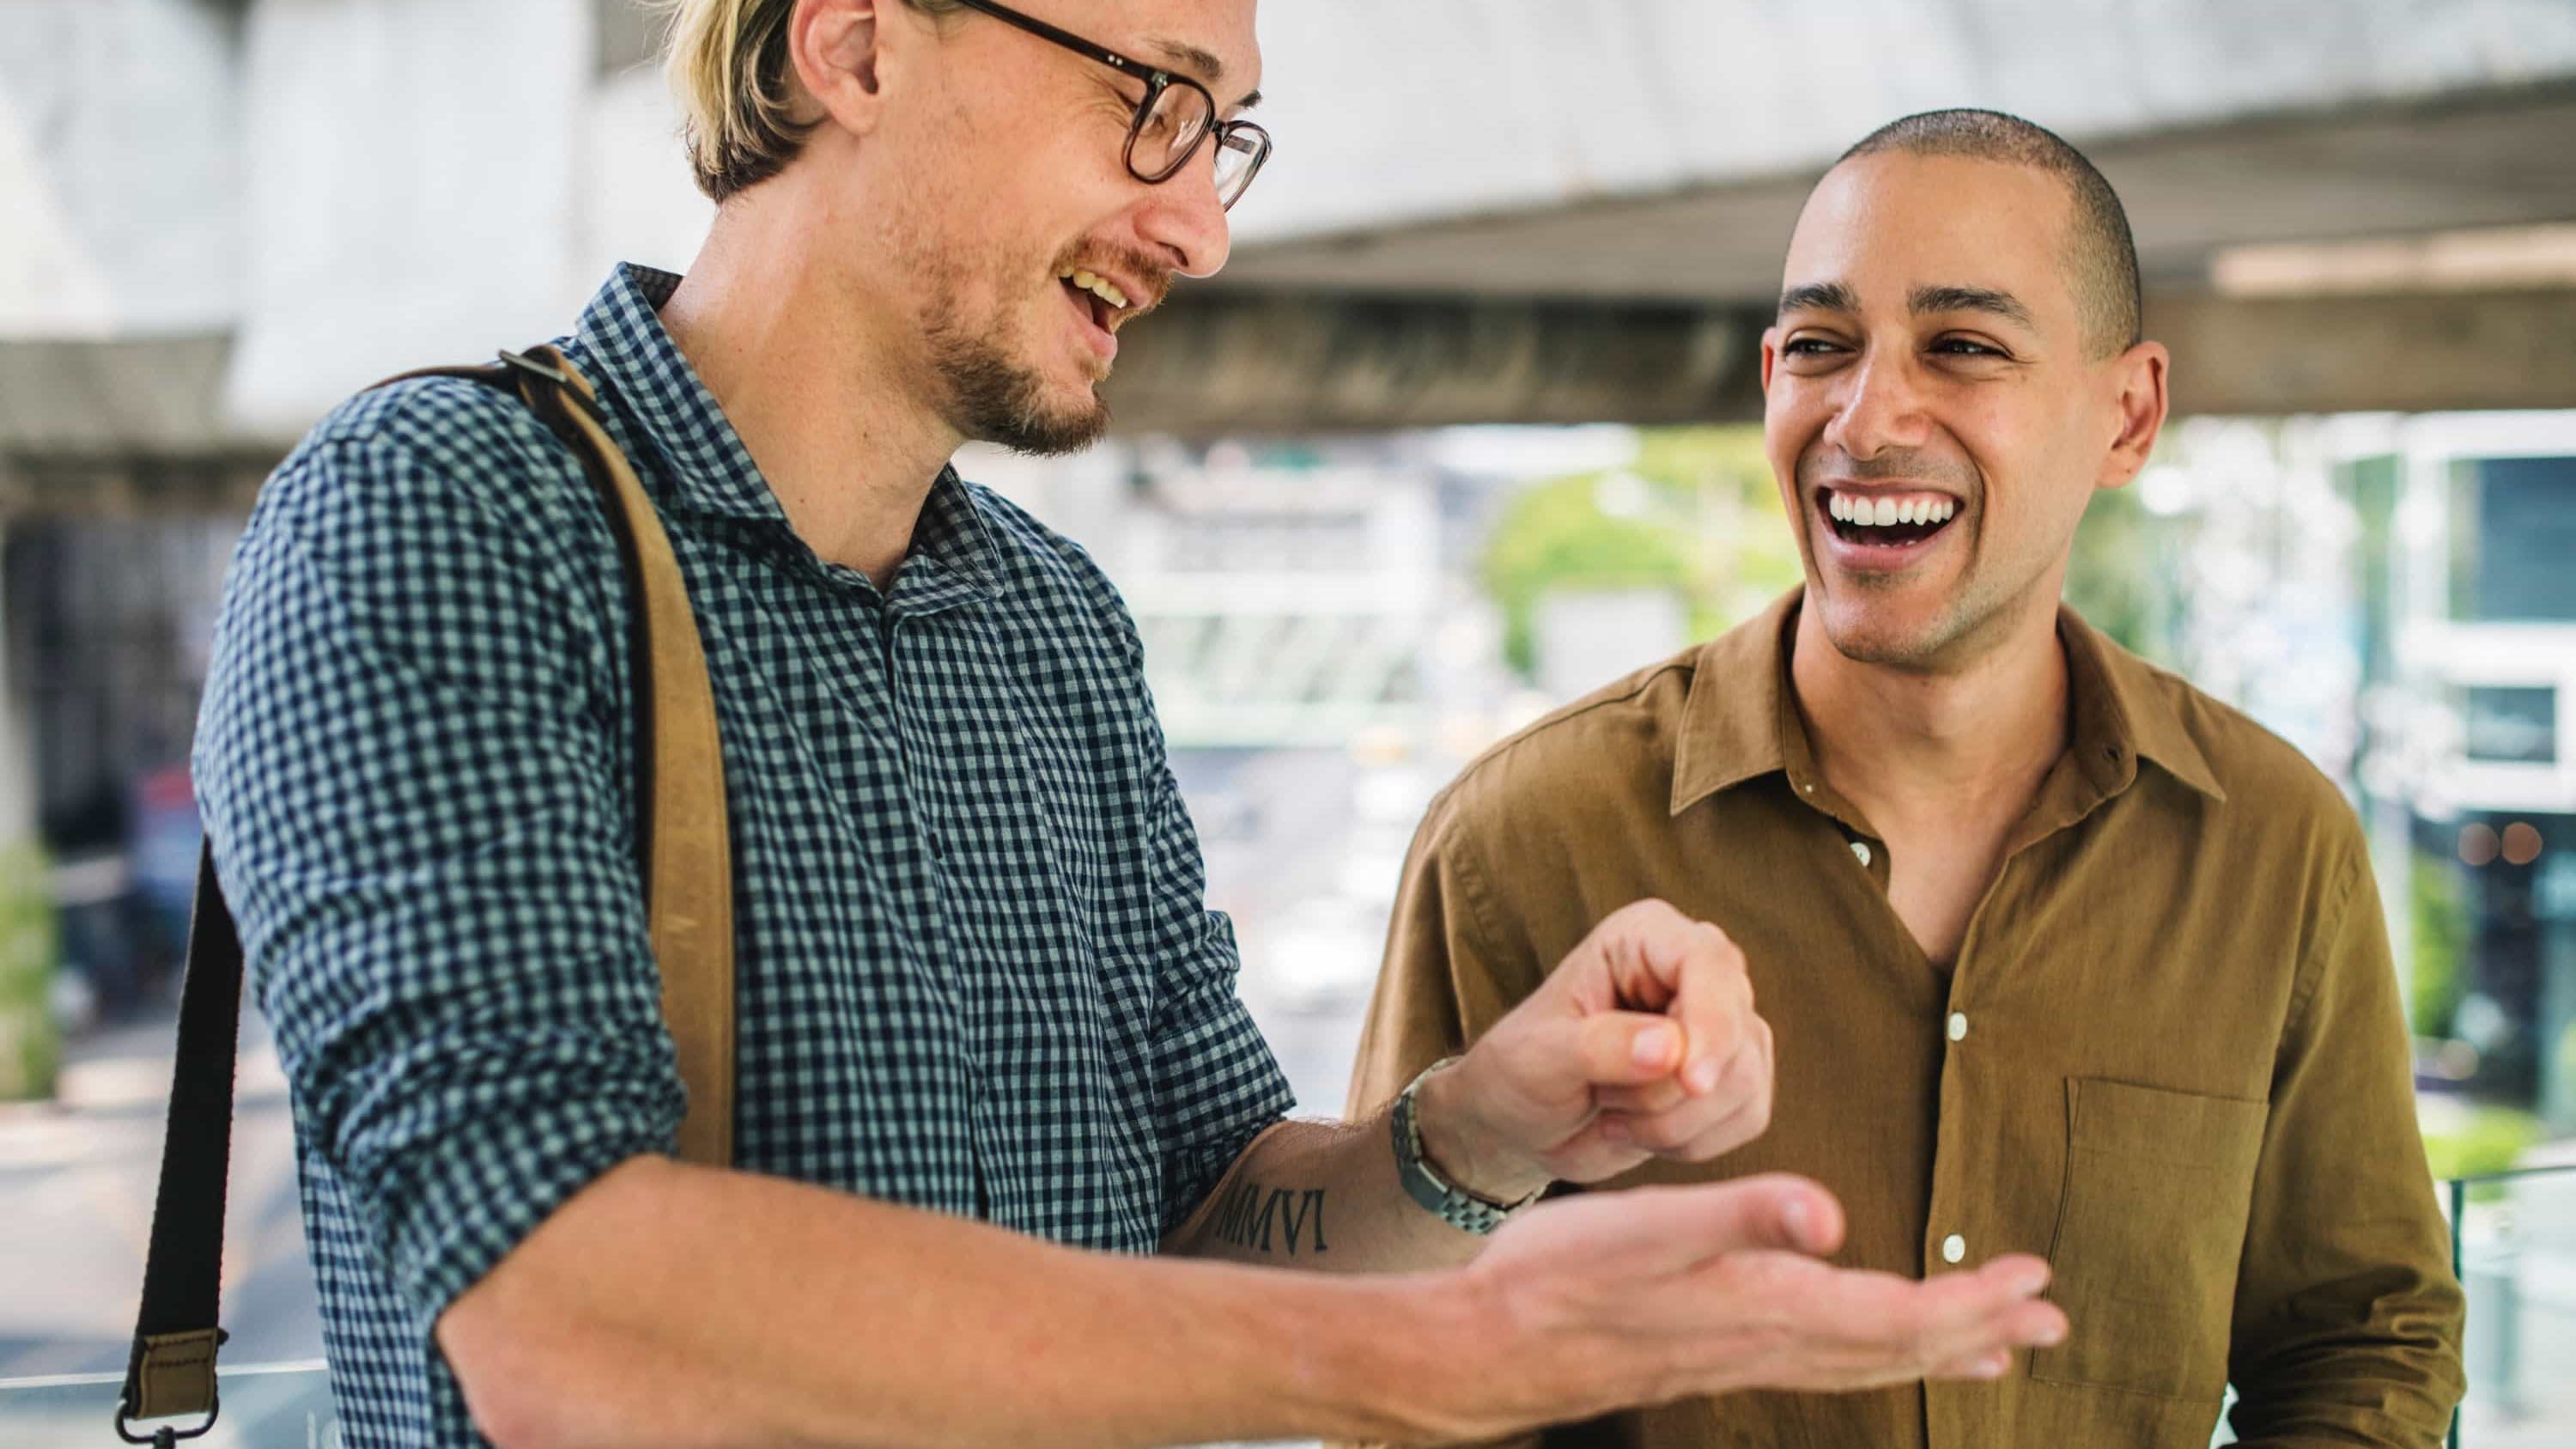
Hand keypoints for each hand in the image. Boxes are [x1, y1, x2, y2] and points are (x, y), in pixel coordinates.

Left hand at [1418, 899, 1772, 1194]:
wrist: (1524, 1123)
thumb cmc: (1521, 1071)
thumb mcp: (1541, 1056)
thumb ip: (1600, 1046)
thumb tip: (1671, 1048)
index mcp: (1645, 937)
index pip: (1709, 962)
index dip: (1711, 1023)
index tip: (1691, 1083)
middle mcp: (1696, 971)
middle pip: (1736, 1032)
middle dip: (1669, 1091)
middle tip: (1603, 1101)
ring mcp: (1724, 1026)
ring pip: (1745, 1081)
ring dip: (1673, 1122)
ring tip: (1613, 1112)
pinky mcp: (1736, 1078)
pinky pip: (1749, 1117)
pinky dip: (1693, 1142)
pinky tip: (1641, 1132)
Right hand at [1420, 1176, 2067, 1440]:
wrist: (1482, 1347)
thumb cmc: (1554, 1279)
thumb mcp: (1644, 1229)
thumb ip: (1740, 1214)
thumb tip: (1832, 1214)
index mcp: (1763, 1306)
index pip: (1895, 1316)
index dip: (1972, 1303)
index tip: (2038, 1282)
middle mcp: (1764, 1342)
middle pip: (1896, 1348)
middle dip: (1978, 1330)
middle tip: (2054, 1316)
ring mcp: (1738, 1357)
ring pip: (1861, 1362)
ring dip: (1935, 1350)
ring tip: (1996, 1344)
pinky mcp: (1712, 1355)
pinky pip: (1821, 1362)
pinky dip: (1871, 1354)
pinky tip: (1871, 1346)